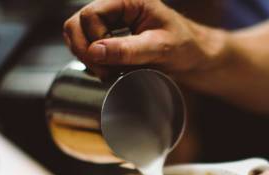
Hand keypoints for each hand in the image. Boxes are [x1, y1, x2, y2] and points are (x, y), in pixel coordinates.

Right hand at [63, 0, 216, 77]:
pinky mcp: (107, 35)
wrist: (193, 55)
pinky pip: (84, 44)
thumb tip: (95, 51)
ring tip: (107, 73)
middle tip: (105, 72)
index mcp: (128, 0)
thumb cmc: (184, 46)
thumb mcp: (160, 48)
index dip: (94, 42)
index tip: (110, 65)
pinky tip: (106, 70)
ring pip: (75, 33)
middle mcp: (115, 6)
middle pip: (76, 23)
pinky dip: (89, 59)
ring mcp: (109, 20)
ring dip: (84, 56)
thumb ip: (129, 49)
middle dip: (84, 51)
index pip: (91, 15)